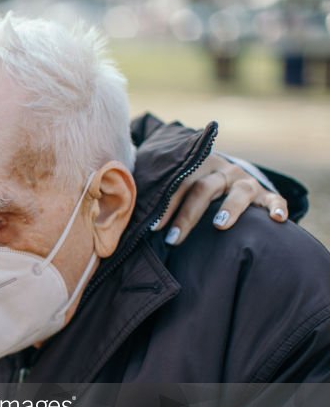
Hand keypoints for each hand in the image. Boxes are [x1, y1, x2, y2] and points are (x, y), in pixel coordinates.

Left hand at [154, 154, 288, 245]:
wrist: (227, 177)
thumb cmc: (192, 190)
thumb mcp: (177, 187)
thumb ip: (158, 196)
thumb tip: (127, 217)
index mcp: (196, 168)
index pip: (179, 183)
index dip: (166, 204)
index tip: (152, 227)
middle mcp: (222, 171)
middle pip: (204, 189)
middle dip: (187, 215)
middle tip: (173, 238)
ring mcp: (246, 181)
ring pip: (239, 191)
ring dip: (229, 208)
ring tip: (219, 226)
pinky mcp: (265, 194)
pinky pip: (275, 199)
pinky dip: (277, 207)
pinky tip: (278, 219)